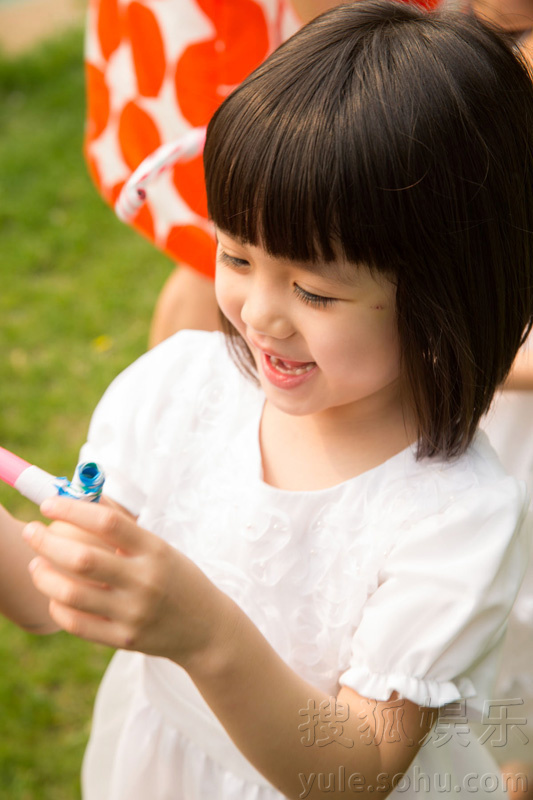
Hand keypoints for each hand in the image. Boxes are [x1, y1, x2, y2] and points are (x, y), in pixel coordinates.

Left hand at [23, 497, 234, 664]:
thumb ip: (124, 525)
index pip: (107, 523)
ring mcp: (133, 613)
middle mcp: (145, 581)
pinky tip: (53, 595)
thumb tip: (83, 498)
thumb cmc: (176, 579)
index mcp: (155, 551)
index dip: (72, 510)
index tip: (49, 504)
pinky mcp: (124, 640)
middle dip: (47, 543)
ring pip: (72, 594)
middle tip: (31, 532)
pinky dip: (58, 607)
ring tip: (35, 565)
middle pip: (83, 559)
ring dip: (44, 576)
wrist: (206, 629)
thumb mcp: (160, 548)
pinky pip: (77, 623)